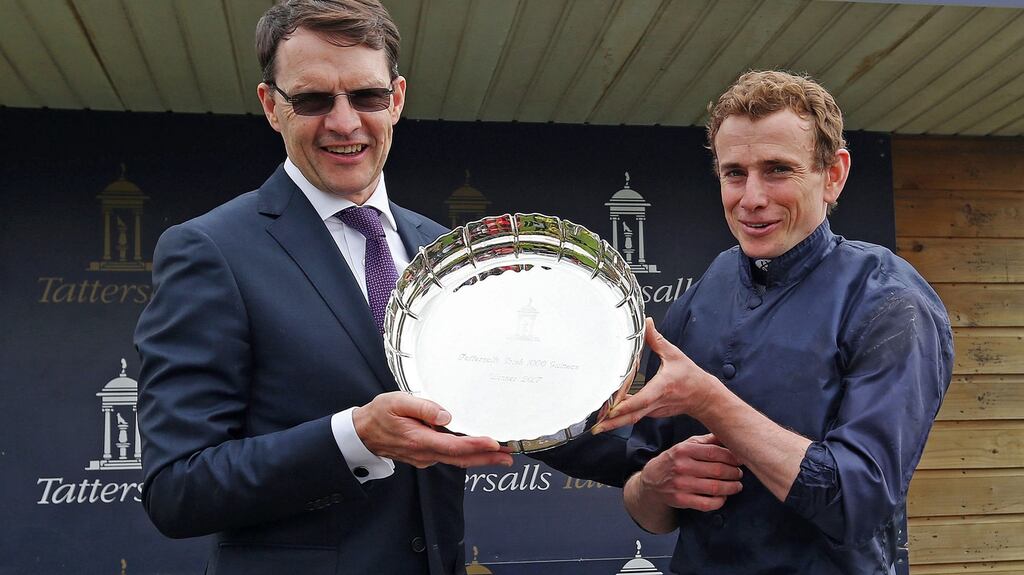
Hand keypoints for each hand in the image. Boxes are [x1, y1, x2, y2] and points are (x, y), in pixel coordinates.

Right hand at [353, 391, 513, 468]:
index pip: (453, 446)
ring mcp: (425, 457)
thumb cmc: (379, 414)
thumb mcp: (397, 402)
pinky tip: (478, 450)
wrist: (363, 432)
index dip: (475, 446)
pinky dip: (466, 455)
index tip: (493, 443)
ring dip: (479, 457)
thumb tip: (446, 415)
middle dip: (487, 458)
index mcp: (419, 439)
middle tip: (509, 455)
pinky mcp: (425, 455)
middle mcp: (424, 453)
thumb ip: (423, 407)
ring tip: (501, 454)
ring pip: (456, 460)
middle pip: (461, 459)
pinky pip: (449, 457)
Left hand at [593, 318, 720, 433]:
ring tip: (596, 426)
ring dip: (613, 423)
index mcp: (662, 387)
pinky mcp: (651, 413)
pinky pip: (634, 416)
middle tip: (596, 427)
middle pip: (632, 415)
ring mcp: (654, 410)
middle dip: (613, 422)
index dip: (626, 405)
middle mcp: (656, 402)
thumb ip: (657, 339)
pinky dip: (620, 418)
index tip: (612, 409)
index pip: (642, 399)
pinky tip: (606, 417)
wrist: (703, 397)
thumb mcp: (674, 355)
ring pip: (631, 419)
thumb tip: (646, 323)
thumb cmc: (690, 376)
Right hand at [634, 434, 742, 511]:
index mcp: (683, 450)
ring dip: (731, 487)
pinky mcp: (681, 500)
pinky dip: (720, 501)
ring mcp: (681, 485)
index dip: (732, 457)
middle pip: (718, 471)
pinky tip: (723, 496)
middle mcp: (681, 466)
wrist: (651, 480)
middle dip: (734, 473)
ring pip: (715, 488)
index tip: (740, 460)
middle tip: (739, 473)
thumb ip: (707, 441)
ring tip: (736, 485)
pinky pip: (707, 504)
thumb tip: (729, 435)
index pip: (715, 452)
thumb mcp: (686, 445)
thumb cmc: (674, 460)